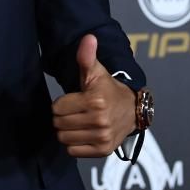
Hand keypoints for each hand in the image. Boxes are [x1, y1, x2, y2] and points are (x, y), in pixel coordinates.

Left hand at [51, 34, 136, 156]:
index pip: (57, 108)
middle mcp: (99, 121)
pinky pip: (73, 151)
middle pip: (59, 124)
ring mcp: (102, 137)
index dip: (62, 103)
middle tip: (74, 111)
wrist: (132, 110)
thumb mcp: (97, 72)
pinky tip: (83, 134)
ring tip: (78, 122)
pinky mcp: (103, 150)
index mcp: (95, 100)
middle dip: (62, 117)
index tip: (73, 100)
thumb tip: (88, 38)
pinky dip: (74, 145)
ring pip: (64, 139)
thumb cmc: (109, 89)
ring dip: (67, 131)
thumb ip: (87, 56)